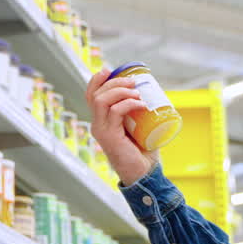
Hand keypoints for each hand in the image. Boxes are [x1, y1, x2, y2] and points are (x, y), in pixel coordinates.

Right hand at [86, 68, 159, 186]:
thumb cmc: (143, 151)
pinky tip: (140, 103)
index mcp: (101, 120)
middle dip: (114, 82)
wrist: (144, 173)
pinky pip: (114, 112)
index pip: (91, 95)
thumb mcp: (139, 126)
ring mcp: (101, 131)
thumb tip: (151, 91)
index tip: (110, 70)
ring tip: (137, 92)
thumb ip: (138, 112)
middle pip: (96, 94)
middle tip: (133, 81)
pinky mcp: (109, 137)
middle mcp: (97, 125)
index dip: (97, 80)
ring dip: (119, 91)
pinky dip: (128, 103)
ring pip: (101, 101)